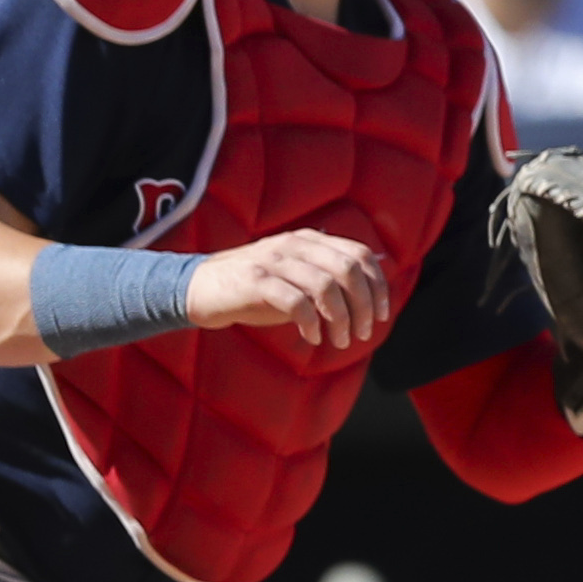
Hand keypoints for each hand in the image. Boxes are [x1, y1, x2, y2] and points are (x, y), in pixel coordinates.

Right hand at [190, 231, 393, 350]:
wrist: (200, 287)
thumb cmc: (256, 287)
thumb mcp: (297, 275)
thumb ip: (330, 276)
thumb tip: (374, 283)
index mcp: (310, 240)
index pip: (360, 254)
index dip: (378, 284)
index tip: (382, 314)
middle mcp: (295, 244)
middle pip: (348, 269)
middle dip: (364, 305)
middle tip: (364, 333)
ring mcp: (274, 260)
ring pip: (325, 286)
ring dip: (341, 319)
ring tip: (339, 341)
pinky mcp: (255, 282)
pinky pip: (296, 302)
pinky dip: (312, 323)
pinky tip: (313, 338)